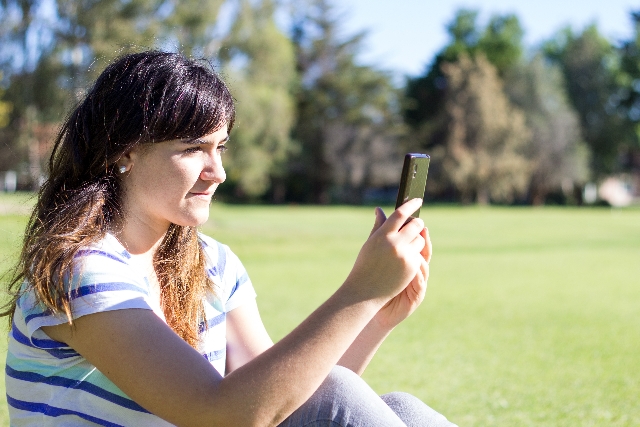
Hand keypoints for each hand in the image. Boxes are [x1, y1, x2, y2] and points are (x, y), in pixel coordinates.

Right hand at [343, 199, 426, 303]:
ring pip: (420, 239)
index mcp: (382, 235)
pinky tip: (405, 259)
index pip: (401, 214)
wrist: (365, 291)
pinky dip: (415, 253)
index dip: (411, 205)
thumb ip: (379, 226)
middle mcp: (395, 243)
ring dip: (416, 239)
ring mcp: (405, 255)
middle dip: (417, 223)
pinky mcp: (412, 267)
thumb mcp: (370, 243)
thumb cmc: (364, 264)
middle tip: (416, 223)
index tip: (417, 200)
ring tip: (406, 245)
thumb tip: (380, 209)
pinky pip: (420, 254)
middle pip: (416, 225)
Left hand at [369, 208, 431, 329]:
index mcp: (408, 259)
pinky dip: (418, 273)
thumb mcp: (378, 253)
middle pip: (424, 250)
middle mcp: (416, 269)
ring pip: (424, 265)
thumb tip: (378, 209)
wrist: (371, 306)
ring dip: (420, 255)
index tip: (414, 216)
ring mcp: (418, 282)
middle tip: (418, 227)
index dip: (417, 229)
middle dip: (422, 239)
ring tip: (417, 243)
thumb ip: (380, 233)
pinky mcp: (416, 295)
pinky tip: (414, 265)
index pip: (416, 240)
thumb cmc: (376, 280)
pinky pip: (421, 282)